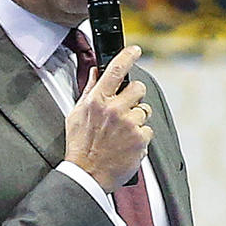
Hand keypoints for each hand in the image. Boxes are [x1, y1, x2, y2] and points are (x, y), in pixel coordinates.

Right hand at [64, 46, 152, 191]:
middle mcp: (115, 109)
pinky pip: (148, 130)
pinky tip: (127, 144)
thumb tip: (96, 71)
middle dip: (134, 96)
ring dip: (137, 119)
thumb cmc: (80, 146)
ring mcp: (129, 124)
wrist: (87, 175)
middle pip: (138, 88)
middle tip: (125, 109)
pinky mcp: (140, 140)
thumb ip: (89, 90)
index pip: (115, 70)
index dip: (128, 56)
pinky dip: (140, 137)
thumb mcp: (76, 114)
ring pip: (145, 111)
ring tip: (122, 132)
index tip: (135, 50)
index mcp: (97, 101)